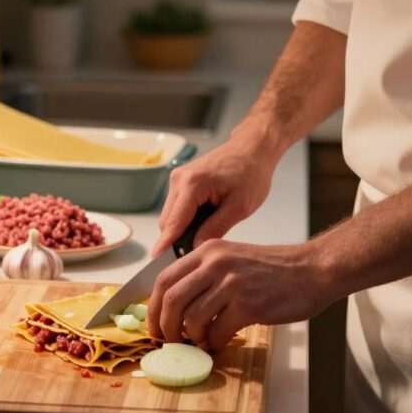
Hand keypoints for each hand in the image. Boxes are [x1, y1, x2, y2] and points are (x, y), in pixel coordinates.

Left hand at [146, 239, 331, 352]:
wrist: (312, 270)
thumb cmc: (273, 270)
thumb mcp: (232, 259)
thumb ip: (204, 275)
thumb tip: (175, 306)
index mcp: (207, 251)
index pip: (164, 279)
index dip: (153, 308)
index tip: (154, 325)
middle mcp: (216, 263)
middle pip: (171, 300)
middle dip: (166, 327)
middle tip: (170, 341)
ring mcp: (232, 283)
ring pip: (192, 318)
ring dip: (193, 338)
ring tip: (202, 342)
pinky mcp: (249, 304)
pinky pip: (218, 331)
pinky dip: (215, 343)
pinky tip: (221, 343)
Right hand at [152, 134, 278, 255]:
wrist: (252, 148)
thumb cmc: (251, 172)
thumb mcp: (240, 207)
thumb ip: (216, 228)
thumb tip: (196, 248)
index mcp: (192, 184)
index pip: (173, 223)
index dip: (166, 246)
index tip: (159, 264)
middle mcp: (179, 179)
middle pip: (167, 221)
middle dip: (175, 240)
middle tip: (191, 259)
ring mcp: (178, 178)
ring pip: (170, 215)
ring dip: (181, 230)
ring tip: (201, 240)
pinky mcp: (181, 180)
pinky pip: (176, 207)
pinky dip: (185, 219)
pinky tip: (202, 225)